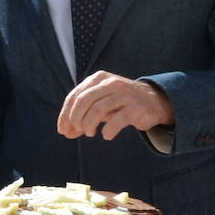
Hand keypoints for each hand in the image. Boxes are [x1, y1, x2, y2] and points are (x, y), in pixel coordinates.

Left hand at [56, 71, 173, 140]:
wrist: (152, 101)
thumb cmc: (120, 103)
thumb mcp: (100, 104)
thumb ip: (83, 115)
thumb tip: (66, 132)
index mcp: (98, 78)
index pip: (74, 96)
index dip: (65, 114)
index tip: (62, 130)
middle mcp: (110, 83)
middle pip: (83, 100)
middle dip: (75, 119)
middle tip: (77, 131)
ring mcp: (124, 94)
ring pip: (97, 110)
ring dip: (89, 125)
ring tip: (90, 133)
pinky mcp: (135, 107)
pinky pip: (116, 121)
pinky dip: (108, 131)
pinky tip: (107, 135)